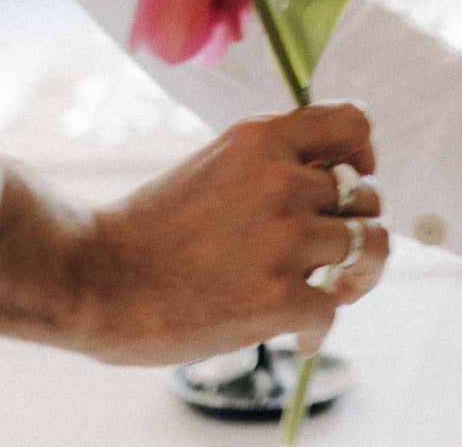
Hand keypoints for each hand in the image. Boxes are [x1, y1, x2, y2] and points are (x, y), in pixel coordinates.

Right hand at [0, 102, 388, 364]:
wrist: (90, 279)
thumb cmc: (149, 228)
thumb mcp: (217, 164)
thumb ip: (274, 163)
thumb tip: (333, 180)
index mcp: (264, 139)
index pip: (356, 123)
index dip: (364, 155)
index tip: (351, 179)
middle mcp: (282, 180)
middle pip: (369, 195)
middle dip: (357, 225)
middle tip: (333, 255)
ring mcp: (284, 239)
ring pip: (371, 246)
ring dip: (359, 274)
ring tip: (334, 290)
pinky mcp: (278, 297)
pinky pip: (333, 309)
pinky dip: (318, 329)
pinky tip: (296, 337)